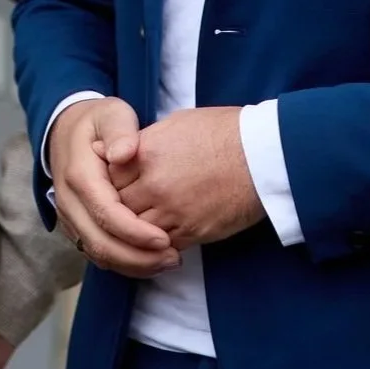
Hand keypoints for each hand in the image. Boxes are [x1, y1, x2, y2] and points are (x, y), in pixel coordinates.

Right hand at [46, 96, 178, 277]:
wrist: (66, 129)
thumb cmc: (97, 122)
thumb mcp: (111, 114)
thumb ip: (120, 131)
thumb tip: (123, 154)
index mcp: (79, 176)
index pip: (106, 214)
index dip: (135, 232)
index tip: (165, 239)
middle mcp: (69, 201)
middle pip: (100, 243)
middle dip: (137, 258)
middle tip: (173, 258)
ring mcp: (68, 216)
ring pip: (96, 253)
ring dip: (132, 265)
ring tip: (168, 262)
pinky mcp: (74, 226)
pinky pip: (95, 252)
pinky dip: (122, 262)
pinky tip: (150, 260)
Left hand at [112, 107, 264, 247]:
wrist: (262, 154)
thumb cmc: (223, 132)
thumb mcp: (176, 124)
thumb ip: (141, 142)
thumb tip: (114, 152)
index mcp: (147, 153)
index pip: (108, 178)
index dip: (107, 183)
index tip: (113, 185)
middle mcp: (154, 184)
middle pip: (117, 207)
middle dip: (116, 209)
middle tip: (120, 210)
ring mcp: (173, 210)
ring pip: (135, 231)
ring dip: (134, 230)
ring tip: (136, 227)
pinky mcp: (193, 231)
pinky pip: (161, 245)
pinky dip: (156, 245)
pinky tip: (157, 240)